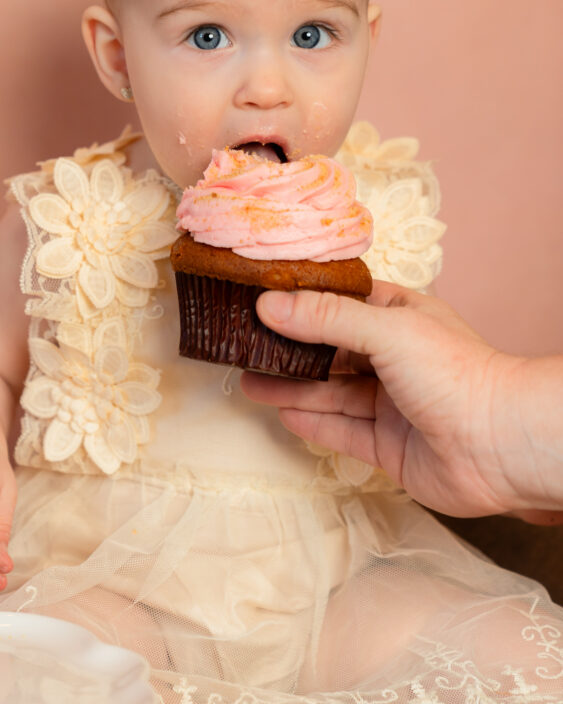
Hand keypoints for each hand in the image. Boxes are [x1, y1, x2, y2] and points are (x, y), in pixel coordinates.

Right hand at [241, 282, 562, 520]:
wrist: (499, 446)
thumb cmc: (455, 374)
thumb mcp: (386, 330)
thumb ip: (326, 318)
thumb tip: (269, 305)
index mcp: (400, 318)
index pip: (343, 302)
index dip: (304, 300)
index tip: (261, 297)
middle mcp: (394, 358)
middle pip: (331, 349)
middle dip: (290, 348)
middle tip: (245, 345)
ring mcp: (391, 403)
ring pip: (331, 391)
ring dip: (292, 385)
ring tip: (248, 380)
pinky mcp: (388, 446)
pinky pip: (341, 430)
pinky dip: (313, 422)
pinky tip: (283, 411)